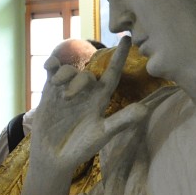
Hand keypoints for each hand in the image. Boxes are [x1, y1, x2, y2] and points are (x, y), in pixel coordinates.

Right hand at [31, 36, 145, 173]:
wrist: (53, 157)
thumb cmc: (80, 148)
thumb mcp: (102, 134)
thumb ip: (122, 121)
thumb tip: (145, 109)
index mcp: (100, 100)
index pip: (112, 74)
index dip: (120, 57)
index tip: (127, 38)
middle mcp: (85, 93)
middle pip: (87, 74)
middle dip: (79, 80)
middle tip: (70, 97)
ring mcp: (66, 91)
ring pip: (69, 70)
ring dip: (65, 74)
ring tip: (59, 89)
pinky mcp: (50, 93)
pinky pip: (52, 70)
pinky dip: (52, 64)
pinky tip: (50, 66)